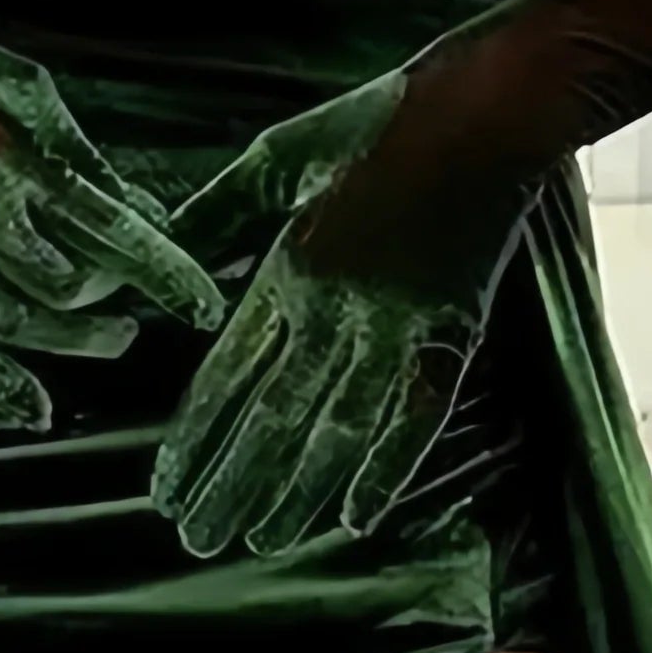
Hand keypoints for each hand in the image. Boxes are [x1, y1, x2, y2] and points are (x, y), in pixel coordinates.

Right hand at [0, 0, 222, 433]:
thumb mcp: (13, 80)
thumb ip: (72, 150)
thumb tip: (132, 204)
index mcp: (5, 154)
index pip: (108, 229)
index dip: (161, 272)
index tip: (202, 303)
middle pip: (62, 286)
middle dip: (111, 302)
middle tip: (139, 305)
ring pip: (7, 324)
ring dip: (67, 343)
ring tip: (110, 340)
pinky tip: (31, 406)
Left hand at [151, 61, 532, 559]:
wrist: (485, 111)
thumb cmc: (376, 123)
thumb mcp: (276, 157)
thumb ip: (218, 218)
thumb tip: (166, 267)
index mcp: (288, 269)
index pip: (227, 376)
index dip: (194, 441)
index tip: (166, 490)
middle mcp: (337, 311)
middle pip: (274, 418)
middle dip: (233, 484)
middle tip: (199, 539)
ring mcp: (399, 327)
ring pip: (338, 431)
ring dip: (297, 492)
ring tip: (263, 541)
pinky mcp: (453, 333)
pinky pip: (417, 417)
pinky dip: (388, 469)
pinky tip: (357, 516)